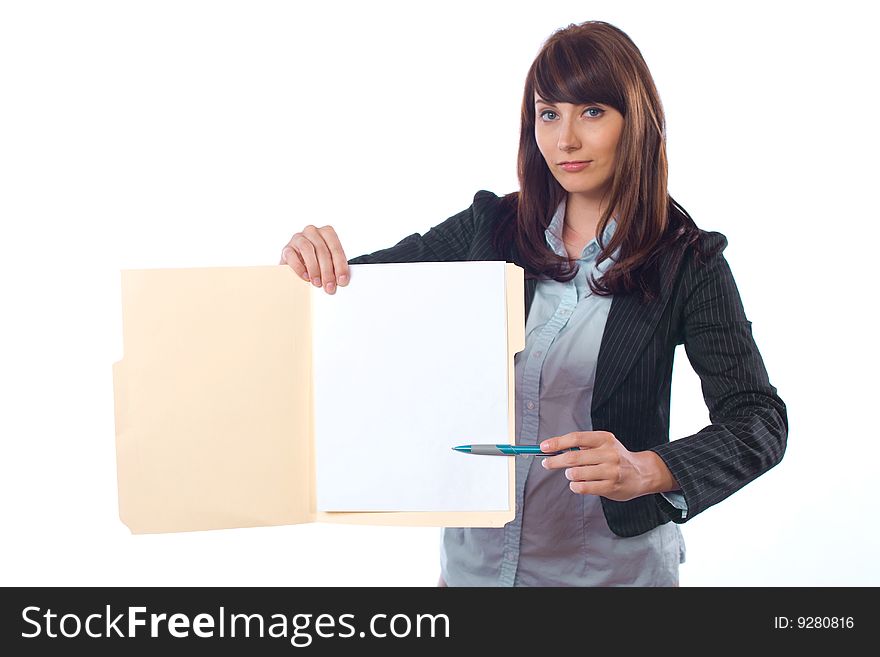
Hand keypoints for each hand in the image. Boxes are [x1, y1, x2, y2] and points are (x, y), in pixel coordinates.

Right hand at [279, 225, 349, 294]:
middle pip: (322, 250)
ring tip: (317, 283)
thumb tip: (341, 280)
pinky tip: (305, 277)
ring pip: (307, 249)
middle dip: (327, 271)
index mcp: (327, 232)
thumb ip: (335, 268)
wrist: (299, 265)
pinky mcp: (287, 248)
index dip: (340, 266)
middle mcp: (312, 231)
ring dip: (314, 268)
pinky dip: (300, 268)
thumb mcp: (329, 263)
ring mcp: (298, 238)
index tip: (342, 281)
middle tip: (329, 286)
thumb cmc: (317, 262)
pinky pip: (292, 256)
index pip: (336, 248)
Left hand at [539, 431, 678, 501]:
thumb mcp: (603, 444)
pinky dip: (575, 486)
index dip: (557, 443)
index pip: (576, 438)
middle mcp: (609, 453)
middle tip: (546, 463)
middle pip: (573, 457)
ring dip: (569, 474)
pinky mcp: (611, 487)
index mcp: (604, 439)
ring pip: (577, 473)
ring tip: (571, 474)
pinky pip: (584, 487)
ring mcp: (611, 471)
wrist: (642, 473)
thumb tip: (553, 449)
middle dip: (555, 461)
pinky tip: (577, 484)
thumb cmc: (616, 457)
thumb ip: (582, 446)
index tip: (543, 447)